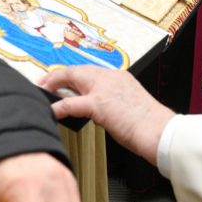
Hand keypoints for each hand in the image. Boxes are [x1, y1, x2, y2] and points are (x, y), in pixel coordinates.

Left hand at [39, 67, 173, 164]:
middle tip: (43, 83)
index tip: (62, 81)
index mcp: (119, 77)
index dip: (72, 76)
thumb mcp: (130, 105)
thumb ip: (113, 103)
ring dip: (53, 84)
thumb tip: (96, 111)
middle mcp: (111, 77)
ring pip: (71, 78)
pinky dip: (57, 106)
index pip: (89, 72)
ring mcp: (104, 89)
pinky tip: (49, 110)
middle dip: (57, 76)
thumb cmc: (151, 125)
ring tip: (41, 91)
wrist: (160, 131)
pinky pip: (70, 103)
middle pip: (77, 70)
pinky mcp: (99, 104)